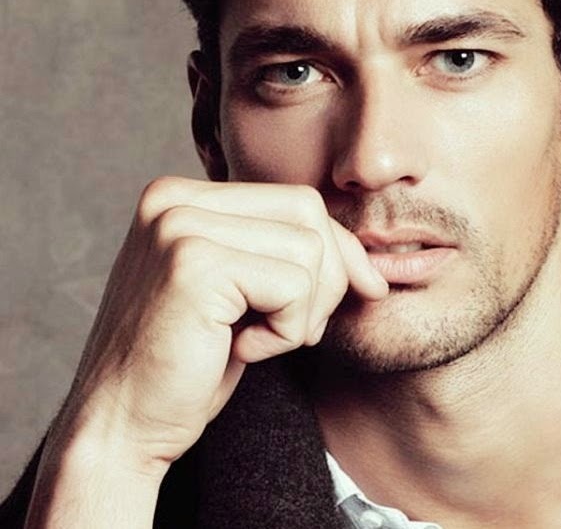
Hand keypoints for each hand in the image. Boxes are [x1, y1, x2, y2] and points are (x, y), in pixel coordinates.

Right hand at [46, 177, 387, 476]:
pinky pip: (294, 285)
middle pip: (307, 210)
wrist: (121, 428)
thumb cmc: (189, 363)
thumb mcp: (245, 293)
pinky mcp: (193, 264)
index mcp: (182, 197)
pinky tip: (242, 350)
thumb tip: (374, 265)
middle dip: (330, 275)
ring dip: (306, 309)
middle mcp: (174, 199)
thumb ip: (288, 255)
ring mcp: (179, 227)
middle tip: (298, 328)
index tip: (364, 289)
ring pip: (309, 248)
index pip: (296, 199)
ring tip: (258, 339)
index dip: (339, 249)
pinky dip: (288, 330)